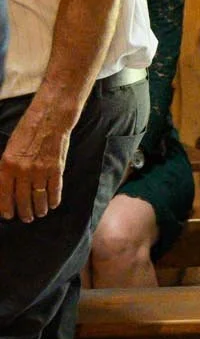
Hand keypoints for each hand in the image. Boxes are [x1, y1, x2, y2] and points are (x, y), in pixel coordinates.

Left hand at [0, 102, 69, 221]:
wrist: (50, 119)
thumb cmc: (27, 131)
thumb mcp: (9, 148)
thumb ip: (7, 168)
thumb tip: (5, 185)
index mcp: (7, 164)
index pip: (3, 193)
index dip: (5, 207)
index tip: (8, 216)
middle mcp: (22, 170)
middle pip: (21, 198)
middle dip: (23, 212)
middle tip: (26, 219)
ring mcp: (41, 170)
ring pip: (38, 197)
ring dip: (39, 208)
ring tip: (40, 214)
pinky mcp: (56, 169)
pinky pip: (55, 189)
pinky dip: (54, 199)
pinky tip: (53, 204)